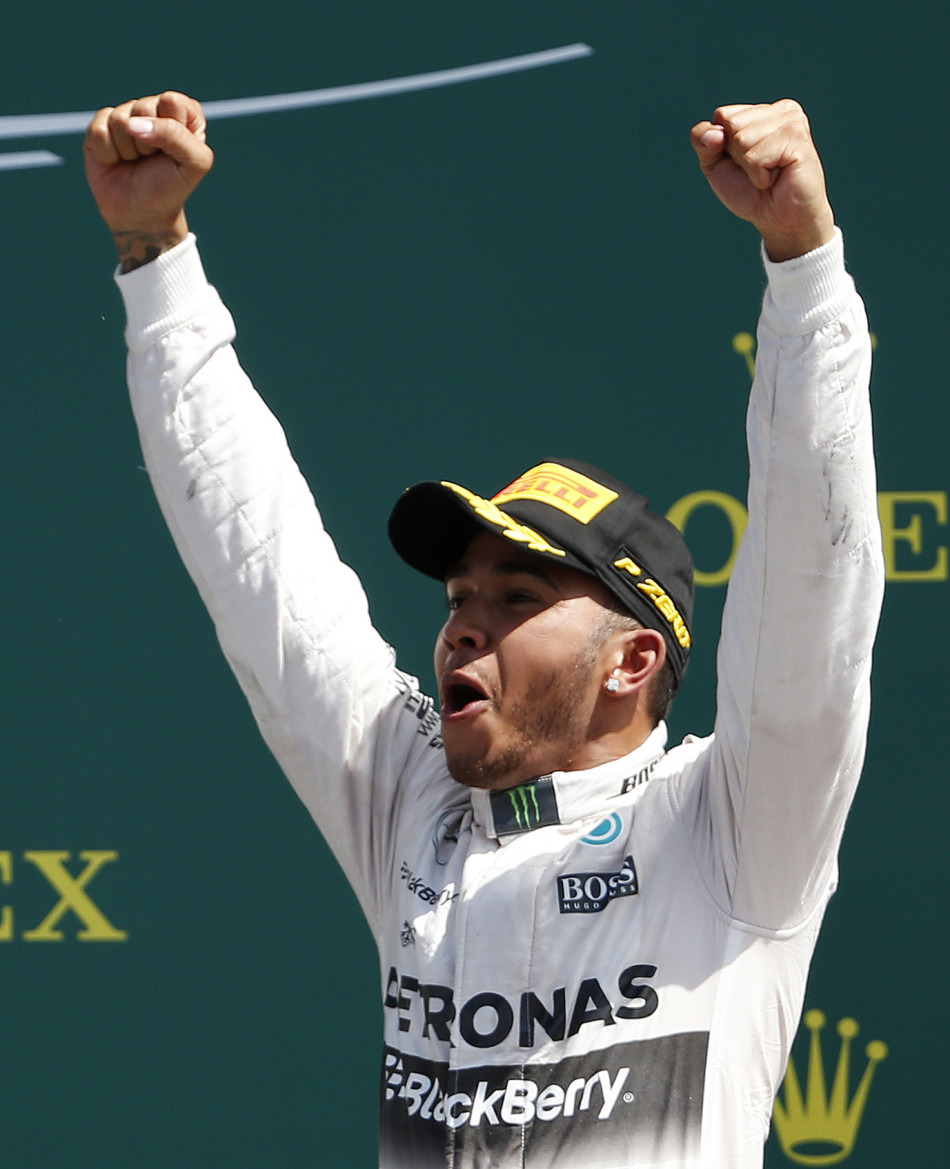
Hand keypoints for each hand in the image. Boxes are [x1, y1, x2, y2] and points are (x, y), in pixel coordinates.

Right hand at [84, 91, 213, 271]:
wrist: (140, 216)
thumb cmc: (170, 189)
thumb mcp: (193, 165)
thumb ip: (176, 136)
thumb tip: (133, 124)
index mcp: (184, 115)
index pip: (173, 101)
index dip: (171, 129)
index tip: (173, 153)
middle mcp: (154, 110)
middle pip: (143, 107)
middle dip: (147, 142)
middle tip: (151, 159)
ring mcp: (125, 117)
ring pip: (119, 118)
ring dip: (127, 149)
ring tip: (134, 161)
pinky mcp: (100, 127)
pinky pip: (98, 129)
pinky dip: (107, 152)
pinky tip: (115, 161)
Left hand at [691, 99, 834, 261]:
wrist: (779, 221)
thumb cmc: (750, 193)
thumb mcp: (716, 165)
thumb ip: (703, 142)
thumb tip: (715, 134)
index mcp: (762, 112)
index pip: (722, 115)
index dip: (722, 146)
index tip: (743, 163)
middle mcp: (780, 110)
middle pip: (731, 124)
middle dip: (736, 156)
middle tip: (759, 170)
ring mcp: (792, 120)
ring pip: (742, 138)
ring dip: (749, 168)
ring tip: (769, 174)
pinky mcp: (798, 138)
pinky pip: (756, 156)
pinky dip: (759, 175)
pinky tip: (776, 178)